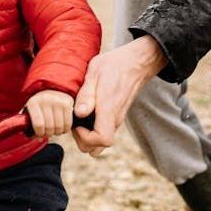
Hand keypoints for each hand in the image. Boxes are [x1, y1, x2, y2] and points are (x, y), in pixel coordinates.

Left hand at [26, 90, 74, 137]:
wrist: (51, 89)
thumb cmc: (39, 105)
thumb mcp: (30, 111)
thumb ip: (30, 125)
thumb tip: (37, 138)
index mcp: (33, 102)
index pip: (38, 125)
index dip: (40, 133)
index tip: (40, 134)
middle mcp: (45, 99)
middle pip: (49, 127)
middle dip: (48, 134)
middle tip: (48, 133)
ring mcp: (57, 100)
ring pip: (59, 127)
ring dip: (57, 132)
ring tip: (55, 130)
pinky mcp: (68, 103)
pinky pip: (68, 124)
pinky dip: (65, 129)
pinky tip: (62, 127)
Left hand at [73, 36, 166, 155]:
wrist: (135, 63)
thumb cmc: (114, 65)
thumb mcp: (95, 72)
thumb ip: (87, 94)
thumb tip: (80, 113)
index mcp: (109, 109)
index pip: (103, 139)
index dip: (86, 138)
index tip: (77, 124)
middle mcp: (115, 118)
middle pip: (99, 147)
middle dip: (83, 140)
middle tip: (75, 122)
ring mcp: (117, 119)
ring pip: (102, 143)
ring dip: (88, 137)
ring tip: (79, 119)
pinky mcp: (116, 117)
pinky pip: (104, 132)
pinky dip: (93, 130)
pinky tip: (86, 113)